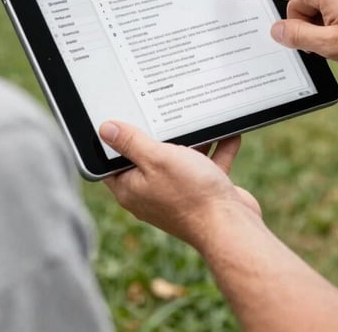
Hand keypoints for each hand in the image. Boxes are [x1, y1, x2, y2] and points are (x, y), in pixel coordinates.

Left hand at [101, 122, 260, 248]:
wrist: (231, 225)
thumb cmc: (191, 194)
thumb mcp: (157, 158)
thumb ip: (131, 142)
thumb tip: (105, 129)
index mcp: (132, 189)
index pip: (112, 164)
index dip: (114, 142)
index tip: (120, 119)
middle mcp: (152, 194)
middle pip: (148, 158)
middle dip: (157, 135)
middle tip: (159, 111)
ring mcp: (178, 195)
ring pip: (180, 160)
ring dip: (192, 141)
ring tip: (195, 118)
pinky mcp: (202, 194)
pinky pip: (206, 166)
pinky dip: (215, 150)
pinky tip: (227, 133)